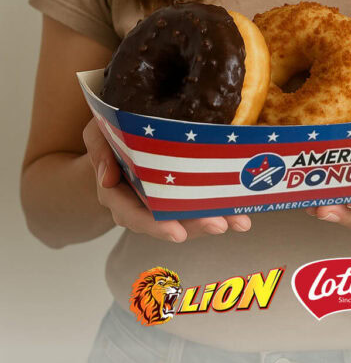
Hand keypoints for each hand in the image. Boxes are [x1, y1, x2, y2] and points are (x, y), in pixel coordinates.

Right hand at [82, 116, 251, 241]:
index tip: (177, 233)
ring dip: (214, 220)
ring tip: (239, 221)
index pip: (132, 214)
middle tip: (219, 224)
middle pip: (167, 222)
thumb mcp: (97, 132)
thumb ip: (99, 151)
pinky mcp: (180, 192)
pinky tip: (241, 212)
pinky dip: (220, 208)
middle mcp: (140, 203)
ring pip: (187, 218)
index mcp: (117, 193)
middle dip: (194, 226)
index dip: (154, 225)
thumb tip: (107, 179)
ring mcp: (161, 200)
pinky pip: (198, 204)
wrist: (123, 129)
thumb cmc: (109, 130)